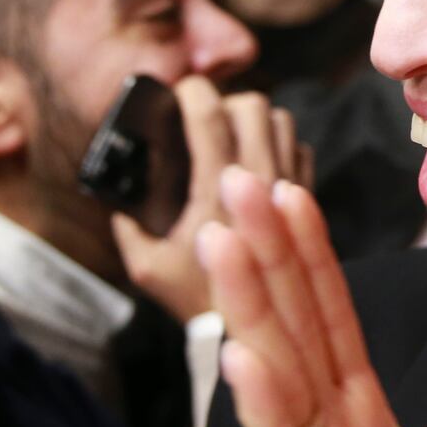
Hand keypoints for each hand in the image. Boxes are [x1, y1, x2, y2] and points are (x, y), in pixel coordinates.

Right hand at [111, 79, 310, 322]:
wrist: (254, 335)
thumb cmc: (196, 301)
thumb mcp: (146, 268)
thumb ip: (127, 228)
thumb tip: (120, 203)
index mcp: (216, 189)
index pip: (210, 113)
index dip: (191, 91)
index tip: (176, 94)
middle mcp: (261, 183)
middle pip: (254, 105)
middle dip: (225, 101)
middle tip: (203, 119)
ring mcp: (289, 192)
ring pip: (283, 122)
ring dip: (255, 120)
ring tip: (230, 136)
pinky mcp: (307, 204)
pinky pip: (302, 152)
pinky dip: (281, 145)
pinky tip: (259, 163)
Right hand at [200, 168, 426, 426]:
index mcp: (356, 411)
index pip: (329, 314)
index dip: (310, 254)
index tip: (291, 190)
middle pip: (292, 326)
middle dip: (265, 254)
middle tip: (238, 181)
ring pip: (274, 375)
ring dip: (251, 308)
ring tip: (226, 241)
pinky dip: (261, 411)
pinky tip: (245, 360)